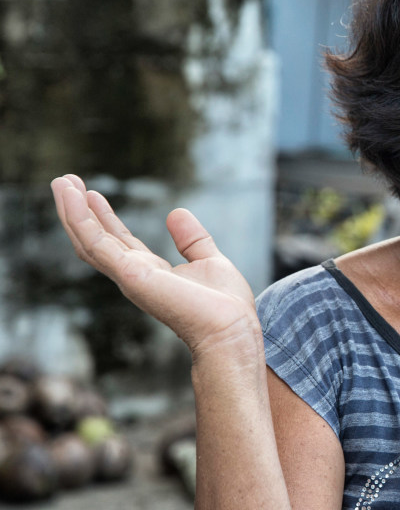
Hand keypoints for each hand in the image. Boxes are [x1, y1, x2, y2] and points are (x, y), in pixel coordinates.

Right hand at [51, 174, 259, 361]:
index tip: (90, 193)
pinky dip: (81, 219)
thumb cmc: (225, 305)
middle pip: (96, 238)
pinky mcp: (129, 274)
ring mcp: (128, 275)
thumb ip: (192, 239)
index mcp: (150, 271)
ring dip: (72, 211)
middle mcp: (133, 274)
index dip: (103, 217)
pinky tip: (72, 197)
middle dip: (79, 211)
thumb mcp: (209, 260)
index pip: (118, 240)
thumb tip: (176, 212)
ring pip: (88, 239)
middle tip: (64, 182)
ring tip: (60, 182)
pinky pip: (97, 243)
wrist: (230, 328)